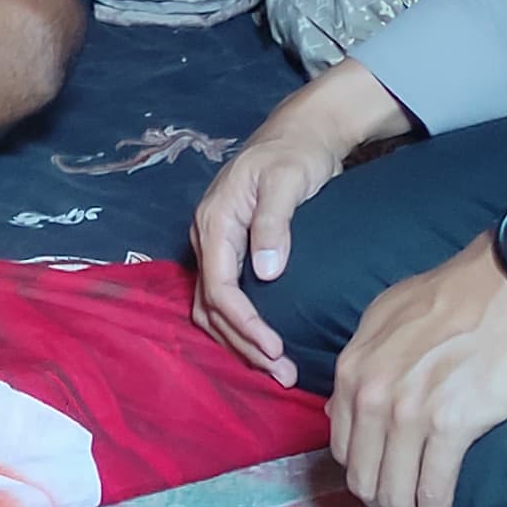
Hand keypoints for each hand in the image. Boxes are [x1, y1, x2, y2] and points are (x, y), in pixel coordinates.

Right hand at [189, 66, 410, 381]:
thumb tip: (266, 273)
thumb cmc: (295, 153)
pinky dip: (242, 326)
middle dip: (244, 344)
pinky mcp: (232, 251)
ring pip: (214, 309)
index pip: (220, 288)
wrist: (299, 133)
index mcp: (214, 221)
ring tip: (277, 369)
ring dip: (241, 342)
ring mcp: (217, 246)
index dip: (244, 324)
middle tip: (282, 373)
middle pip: (212, 307)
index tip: (276, 349)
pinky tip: (267, 343)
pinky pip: (226, 298)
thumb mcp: (287, 181)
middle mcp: (208, 238)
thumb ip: (274, 224)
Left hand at [328, 231, 506, 506]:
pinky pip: (433, 491)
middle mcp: (371, 394)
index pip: (342, 445)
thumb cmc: (456, 296)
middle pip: (363, 476)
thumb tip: (348, 404)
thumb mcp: (386, 318)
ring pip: (394, 491)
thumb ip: (364, 363)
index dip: (360, 478)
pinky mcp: (450, 426)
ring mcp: (408, 412)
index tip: (379, 495)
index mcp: (353, 369)